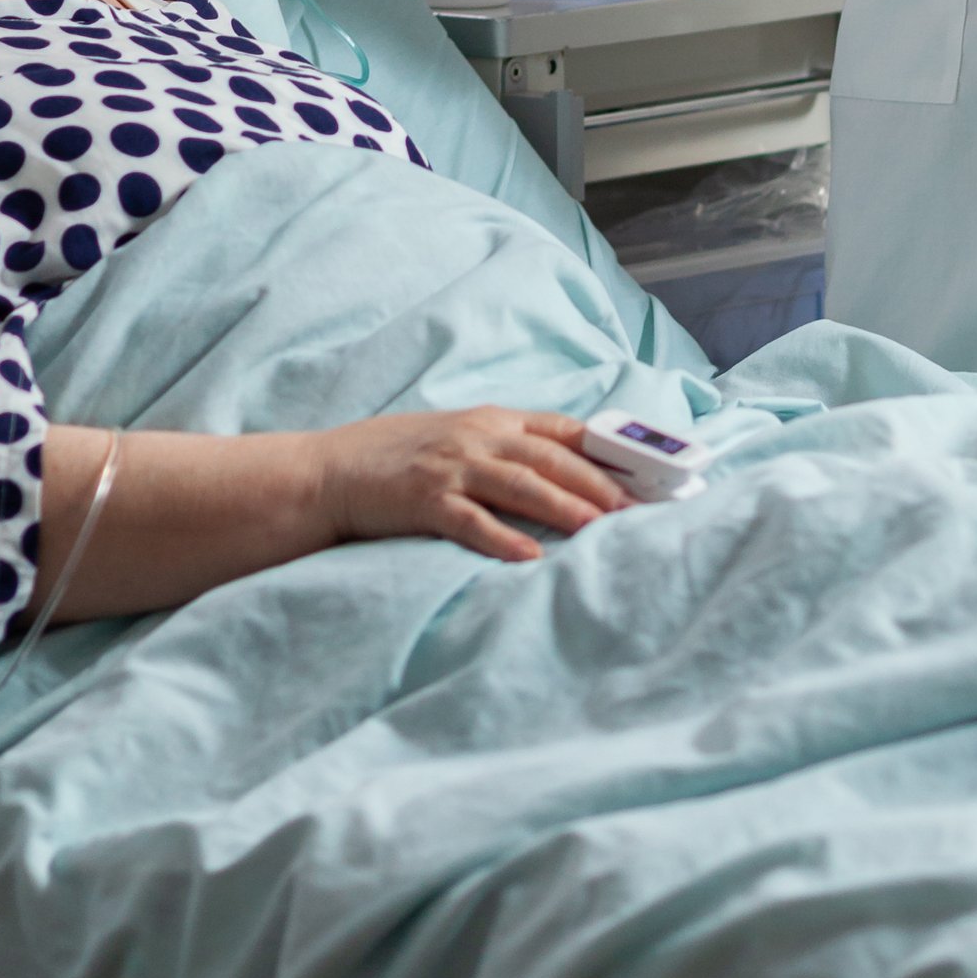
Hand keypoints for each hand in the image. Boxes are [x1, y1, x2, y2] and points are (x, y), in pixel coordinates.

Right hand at [315, 409, 630, 564]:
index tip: (646, 472)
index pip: (564, 432)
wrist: (330, 471)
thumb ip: (509, 451)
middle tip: (637, 509)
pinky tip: (528, 556)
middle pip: (552, 458)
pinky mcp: (423, 500)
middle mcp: (478, 438)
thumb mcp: (460, 440)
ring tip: (599, 528)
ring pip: (521, 485)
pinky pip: (470, 520)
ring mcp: (450, 467)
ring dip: (564, 507)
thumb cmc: (400, 459)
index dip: (607, 451)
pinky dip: (501, 538)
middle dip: (599, 483)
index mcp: (493, 421)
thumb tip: (572, 476)